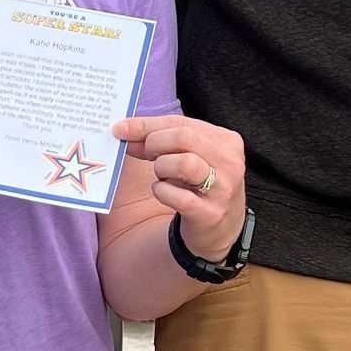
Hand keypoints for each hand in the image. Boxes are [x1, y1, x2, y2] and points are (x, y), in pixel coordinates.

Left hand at [115, 113, 248, 258]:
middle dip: (155, 143)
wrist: (222, 228)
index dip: (146, 125)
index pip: (180, 123)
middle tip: (147, 155)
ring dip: (161, 168)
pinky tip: (163, 191)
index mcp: (225, 141)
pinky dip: (162, 191)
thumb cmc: (200, 185)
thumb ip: (161, 142)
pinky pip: (178, 197)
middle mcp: (229, 162)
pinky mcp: (210, 213)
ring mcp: (222, 188)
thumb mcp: (188, 156)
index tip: (121, 129)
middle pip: (184, 137)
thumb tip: (126, 132)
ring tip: (161, 175)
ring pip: (184, 164)